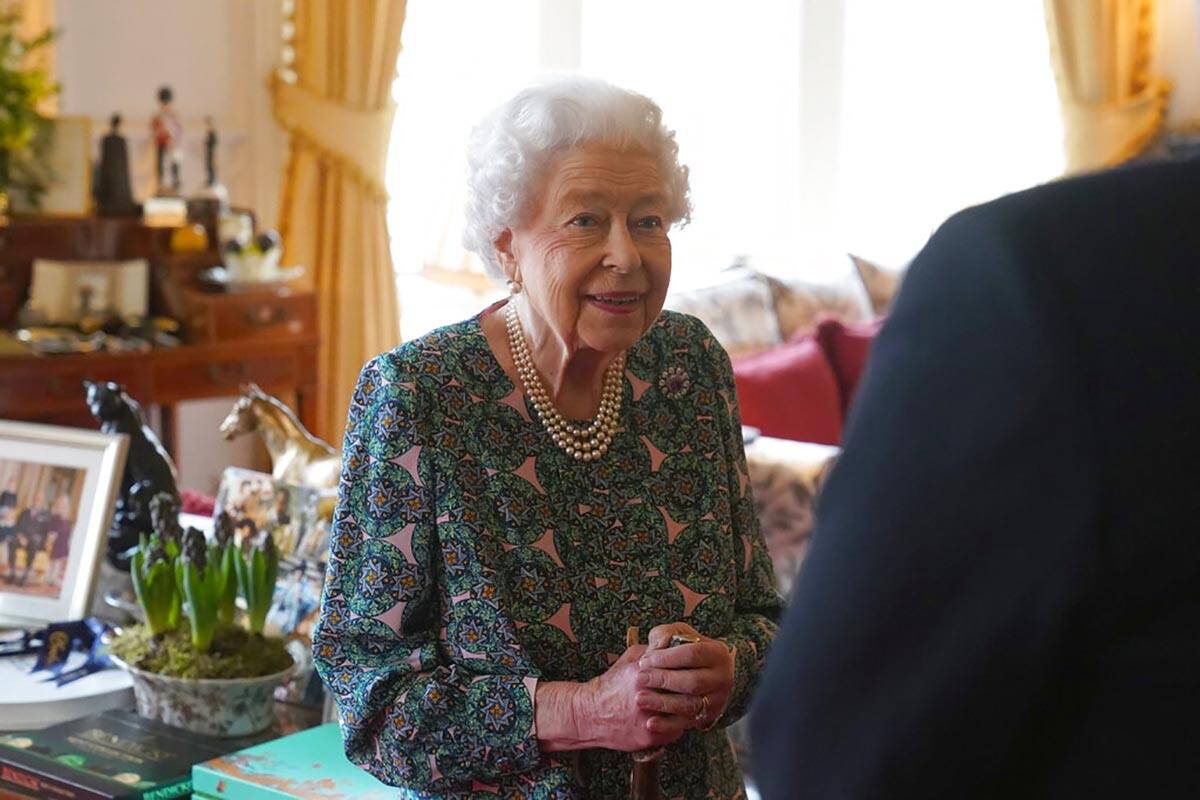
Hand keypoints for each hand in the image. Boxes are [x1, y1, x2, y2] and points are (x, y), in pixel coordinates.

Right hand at [574, 644, 692, 750]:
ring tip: (690, 702)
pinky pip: (675, 731)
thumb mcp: (629, 659)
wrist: (590, 714)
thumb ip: (652, 651)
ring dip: (690, 709)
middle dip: (694, 691)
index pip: (679, 670)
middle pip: (685, 693)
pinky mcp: (648, 736)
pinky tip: (676, 717)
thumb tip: (674, 642)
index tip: (695, 669)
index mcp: (642, 674)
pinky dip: (679, 725)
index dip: (690, 670)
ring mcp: (648, 719)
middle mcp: (646, 696)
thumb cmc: (612, 684)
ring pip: (684, 714)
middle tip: (700, 687)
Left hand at [635, 622, 734, 729]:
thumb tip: (656, 647)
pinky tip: (650, 723)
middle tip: (640, 678)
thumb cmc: (686, 649)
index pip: (693, 654)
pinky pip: (686, 723)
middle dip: (663, 680)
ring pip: (690, 705)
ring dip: (662, 703)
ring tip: (640, 698)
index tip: (645, 660)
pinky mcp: (707, 717)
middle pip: (692, 682)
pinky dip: (667, 725)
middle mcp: (722, 678)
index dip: (666, 658)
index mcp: (717, 653)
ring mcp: (717, 700)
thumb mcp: (679, 634)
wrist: (707, 673)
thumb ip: (665, 634)